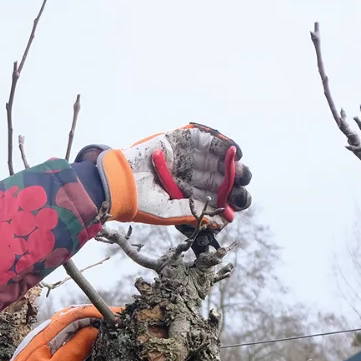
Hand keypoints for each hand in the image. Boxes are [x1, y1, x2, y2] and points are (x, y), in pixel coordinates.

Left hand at [0, 305, 111, 360]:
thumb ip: (76, 349)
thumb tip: (94, 331)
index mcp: (49, 333)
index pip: (77, 314)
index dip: (97, 312)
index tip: (115, 315)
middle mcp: (47, 329)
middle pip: (75, 313)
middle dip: (97, 313)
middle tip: (118, 317)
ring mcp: (47, 335)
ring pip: (72, 320)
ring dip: (90, 319)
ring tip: (109, 323)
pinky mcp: (48, 343)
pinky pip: (68, 329)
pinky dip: (82, 327)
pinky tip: (92, 332)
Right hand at [94, 124, 251, 227]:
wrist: (118, 183)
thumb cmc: (139, 202)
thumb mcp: (169, 212)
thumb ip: (192, 214)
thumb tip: (220, 222)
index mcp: (188, 193)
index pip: (214, 196)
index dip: (229, 199)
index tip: (237, 203)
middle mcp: (188, 174)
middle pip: (218, 176)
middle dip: (233, 179)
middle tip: (242, 181)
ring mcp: (184, 157)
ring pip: (214, 157)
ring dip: (229, 159)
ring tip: (240, 161)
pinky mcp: (177, 140)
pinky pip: (202, 137)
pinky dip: (217, 141)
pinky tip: (231, 148)